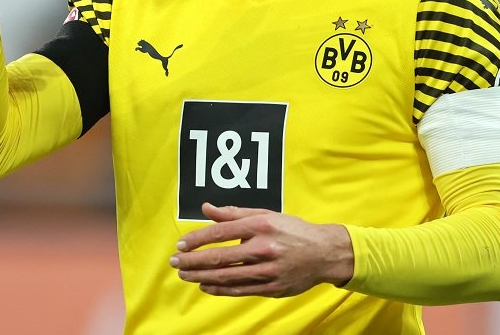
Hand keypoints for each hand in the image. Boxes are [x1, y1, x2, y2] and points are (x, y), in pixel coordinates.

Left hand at [170, 202, 353, 297]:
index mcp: (261, 225)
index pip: (220, 232)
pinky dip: (219, 289)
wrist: (324, 253)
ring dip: (201, 276)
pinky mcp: (271, 287)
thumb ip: (234, 213)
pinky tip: (205, 285)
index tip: (180, 244)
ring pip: (227, 276)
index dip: (197, 240)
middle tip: (175, 263)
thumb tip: (206, 208)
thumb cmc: (292, 230)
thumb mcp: (266, 214)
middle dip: (193, 261)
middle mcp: (263, 248)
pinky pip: (239, 290)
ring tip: (184, 275)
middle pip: (220, 257)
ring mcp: (268, 270)